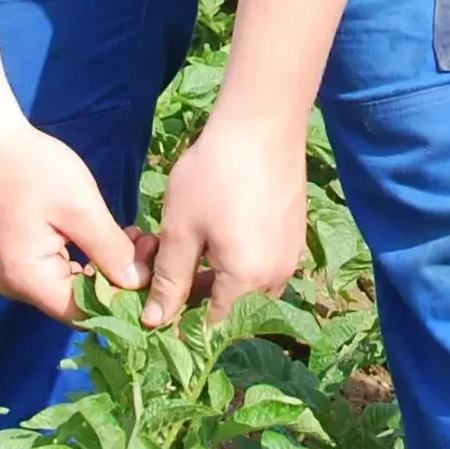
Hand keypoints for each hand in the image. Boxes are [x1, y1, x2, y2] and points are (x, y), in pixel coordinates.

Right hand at [0, 123, 147, 322]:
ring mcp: (14, 271)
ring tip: (135, 236)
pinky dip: (87, 256)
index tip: (154, 270)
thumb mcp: (81, 209)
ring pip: (72, 284)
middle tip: (148, 244)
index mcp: (29, 281)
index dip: (123, 299)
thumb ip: (111, 251)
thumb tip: (140, 283)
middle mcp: (17, 286)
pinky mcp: (17, 255)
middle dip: (119, 278)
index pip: (85, 313)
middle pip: (79, 300)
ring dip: (106, 265)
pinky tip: (109, 234)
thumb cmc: (34, 170)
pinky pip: (59, 268)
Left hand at [145, 106, 310, 328]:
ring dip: (216, 275)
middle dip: (195, 293)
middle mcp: (276, 277)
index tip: (156, 301)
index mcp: (247, 281)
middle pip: (231, 306)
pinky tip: (216, 229)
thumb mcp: (181, 229)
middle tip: (165, 262)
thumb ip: (169, 280)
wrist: (262, 124)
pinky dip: (237, 258)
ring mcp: (291, 256)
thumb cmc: (214, 175)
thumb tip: (155, 322)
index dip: (180, 318)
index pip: (211, 324)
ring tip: (188, 242)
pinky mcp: (295, 235)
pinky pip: (262, 263)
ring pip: (247, 284)